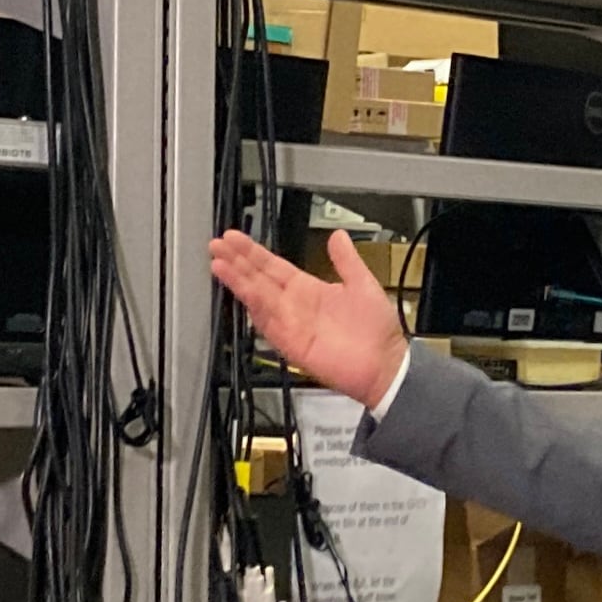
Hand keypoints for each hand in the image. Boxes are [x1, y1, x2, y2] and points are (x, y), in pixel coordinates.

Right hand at [209, 228, 408, 407]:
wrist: (385, 365)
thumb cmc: (377, 331)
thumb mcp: (362, 283)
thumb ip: (346, 260)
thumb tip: (337, 236)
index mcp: (309, 289)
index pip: (273, 266)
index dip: (253, 252)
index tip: (234, 238)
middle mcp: (295, 305)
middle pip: (258, 279)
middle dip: (237, 261)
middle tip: (216, 245)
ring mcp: (291, 324)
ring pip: (258, 298)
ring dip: (238, 281)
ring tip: (219, 263)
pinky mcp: (292, 344)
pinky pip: (269, 324)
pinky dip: (257, 308)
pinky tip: (243, 292)